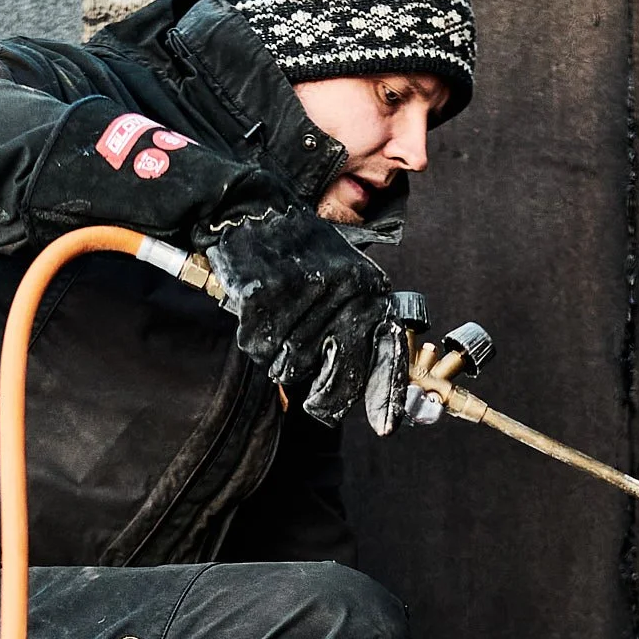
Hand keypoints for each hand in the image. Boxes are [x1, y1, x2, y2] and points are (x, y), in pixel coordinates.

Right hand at [207, 209, 394, 425]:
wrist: (255, 210)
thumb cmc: (300, 255)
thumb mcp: (342, 284)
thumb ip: (353, 332)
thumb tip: (354, 392)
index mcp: (369, 292)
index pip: (385, 352)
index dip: (385, 395)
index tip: (385, 427)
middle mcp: (345, 293)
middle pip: (336, 376)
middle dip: (325, 397)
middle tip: (314, 404)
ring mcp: (306, 293)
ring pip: (291, 366)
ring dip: (280, 358)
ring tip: (279, 326)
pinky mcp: (267, 294)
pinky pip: (260, 345)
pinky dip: (254, 338)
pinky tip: (257, 313)